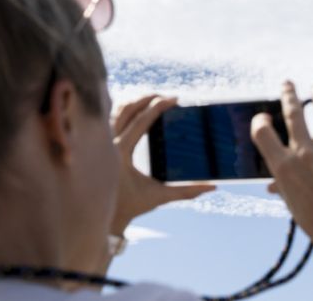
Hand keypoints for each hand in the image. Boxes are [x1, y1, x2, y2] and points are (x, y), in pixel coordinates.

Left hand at [110, 95, 215, 234]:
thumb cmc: (132, 206)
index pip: (141, 121)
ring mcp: (101, 142)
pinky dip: (123, 110)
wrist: (105, 216)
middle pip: (126, 109)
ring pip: (115, 111)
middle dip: (147, 98)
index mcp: (121, 152)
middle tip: (166, 96)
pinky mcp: (100, 143)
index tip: (174, 98)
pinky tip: (137, 108)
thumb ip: (187, 192)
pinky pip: (110, 118)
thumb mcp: (160, 197)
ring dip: (134, 102)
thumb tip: (212, 187)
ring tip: (153, 99)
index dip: (158, 107)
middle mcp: (108, 143)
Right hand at [251, 82, 312, 254]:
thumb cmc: (311, 219)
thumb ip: (280, 183)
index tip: (263, 117)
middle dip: (288, 93)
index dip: (259, 120)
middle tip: (287, 83)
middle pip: (293, 112)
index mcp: (283, 166)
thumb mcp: (289, 200)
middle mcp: (304, 153)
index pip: (261, 131)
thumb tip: (273, 184)